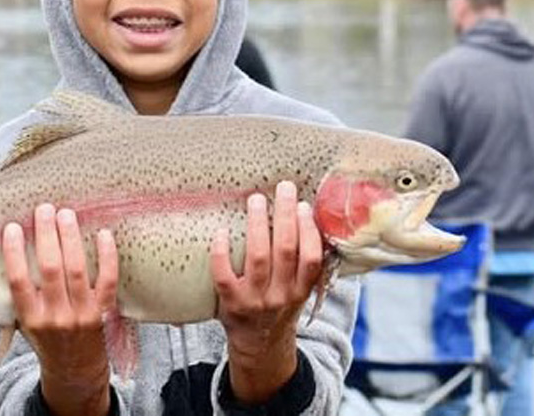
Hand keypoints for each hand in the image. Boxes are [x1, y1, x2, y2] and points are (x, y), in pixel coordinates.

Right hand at [3, 204, 117, 415]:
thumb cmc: (47, 340)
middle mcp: (56, 317)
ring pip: (77, 270)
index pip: (18, 281)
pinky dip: (108, 256)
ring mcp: (82, 313)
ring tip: (66, 214)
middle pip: (50, 269)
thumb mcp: (24, 322)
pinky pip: (108, 280)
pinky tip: (104, 233)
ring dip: (71, 238)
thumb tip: (11, 248)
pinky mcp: (104, 311)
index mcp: (31, 319)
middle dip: (47, 235)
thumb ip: (21, 294)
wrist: (75, 371)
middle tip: (44, 209)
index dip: (14, 253)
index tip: (12, 227)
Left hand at [211, 181, 322, 403]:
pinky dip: (221, 252)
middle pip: (286, 251)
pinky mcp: (230, 302)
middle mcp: (281, 295)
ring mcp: (255, 299)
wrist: (259, 345)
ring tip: (256, 200)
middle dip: (286, 216)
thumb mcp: (300, 290)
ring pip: (258, 257)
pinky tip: (222, 232)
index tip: (303, 205)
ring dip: (258, 225)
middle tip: (284, 188)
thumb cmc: (280, 306)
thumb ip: (304, 263)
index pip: (311, 258)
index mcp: (302, 291)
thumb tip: (307, 214)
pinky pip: (223, 274)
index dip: (308, 230)